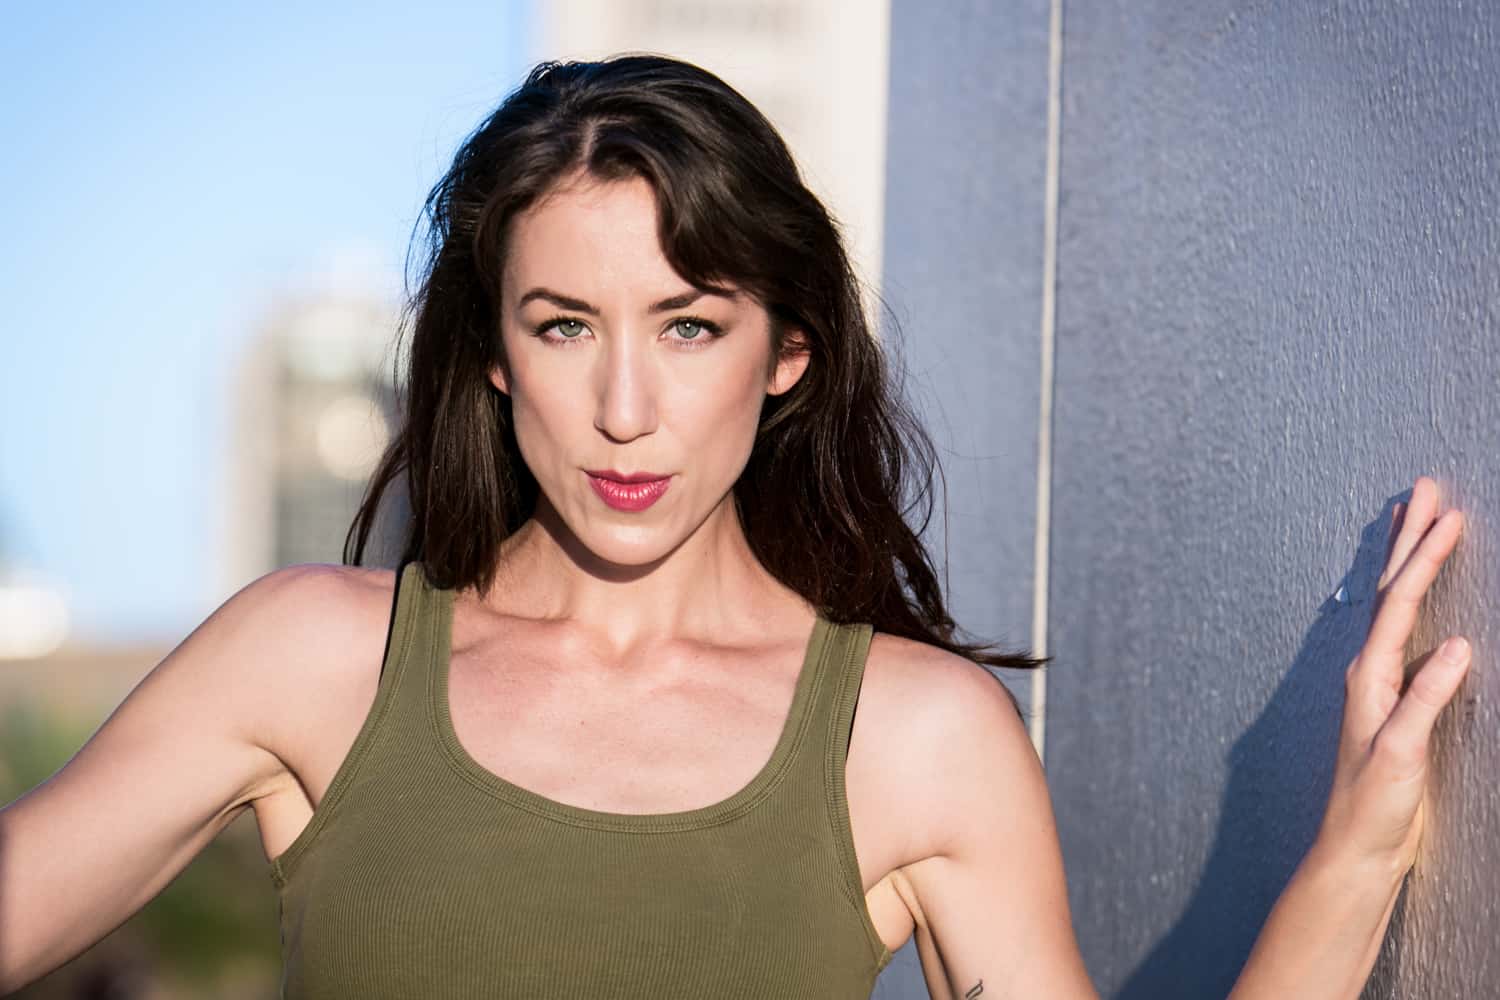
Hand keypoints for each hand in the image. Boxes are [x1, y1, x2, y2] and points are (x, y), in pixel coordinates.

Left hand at [1317, 475, 1469, 880]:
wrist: (1355, 847)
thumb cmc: (1372, 806)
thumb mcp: (1401, 752)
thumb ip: (1426, 699)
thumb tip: (1457, 646)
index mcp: (1370, 675)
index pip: (1400, 602)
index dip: (1425, 557)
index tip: (1448, 515)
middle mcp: (1369, 670)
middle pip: (1390, 588)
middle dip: (1409, 538)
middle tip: (1424, 488)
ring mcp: (1379, 682)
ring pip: (1393, 604)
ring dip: (1405, 559)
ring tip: (1416, 517)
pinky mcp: (1392, 700)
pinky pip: (1402, 630)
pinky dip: (1411, 598)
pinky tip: (1416, 591)